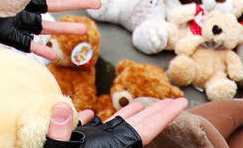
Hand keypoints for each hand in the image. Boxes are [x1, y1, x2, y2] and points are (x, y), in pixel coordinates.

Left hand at [0, 0, 102, 60]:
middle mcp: (24, 2)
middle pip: (56, 3)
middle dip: (78, 3)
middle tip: (98, 3)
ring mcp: (18, 19)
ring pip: (47, 25)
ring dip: (65, 28)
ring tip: (84, 31)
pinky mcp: (8, 34)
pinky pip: (27, 44)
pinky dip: (40, 50)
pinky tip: (54, 56)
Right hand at [45, 98, 188, 145]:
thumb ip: (60, 131)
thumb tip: (63, 107)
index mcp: (110, 146)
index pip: (144, 131)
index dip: (164, 117)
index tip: (181, 105)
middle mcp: (108, 146)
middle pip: (138, 128)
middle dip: (156, 113)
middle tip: (176, 101)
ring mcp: (97, 146)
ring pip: (118, 130)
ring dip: (130, 116)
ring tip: (142, 104)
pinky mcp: (84, 145)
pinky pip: (93, 134)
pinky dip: (94, 123)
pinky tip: (89, 114)